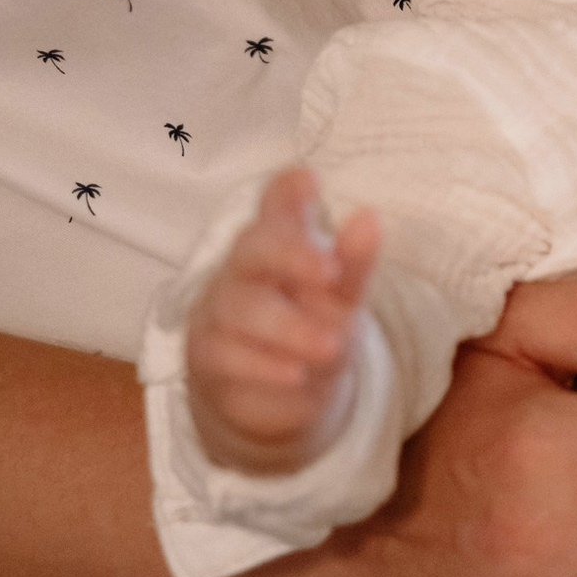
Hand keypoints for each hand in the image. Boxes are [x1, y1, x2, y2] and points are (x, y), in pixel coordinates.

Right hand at [185, 168, 381, 474]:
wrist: (281, 398)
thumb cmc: (312, 329)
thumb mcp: (341, 299)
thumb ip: (353, 262)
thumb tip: (369, 217)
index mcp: (279, 245)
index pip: (277, 208)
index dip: (285, 192)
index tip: (307, 178)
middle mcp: (244, 270)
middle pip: (252, 248)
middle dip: (289, 255)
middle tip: (331, 271)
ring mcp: (219, 312)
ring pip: (239, 307)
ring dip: (288, 327)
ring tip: (330, 345)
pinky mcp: (207, 357)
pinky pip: (225, 355)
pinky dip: (263, 365)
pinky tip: (296, 374)